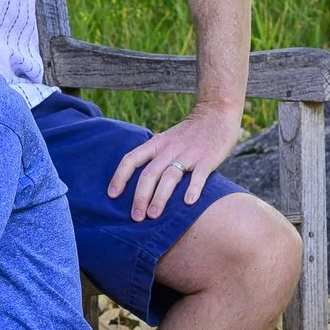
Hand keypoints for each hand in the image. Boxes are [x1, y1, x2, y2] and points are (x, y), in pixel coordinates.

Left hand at [106, 101, 244, 221]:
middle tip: (136, 217)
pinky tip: (188, 203)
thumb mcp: (167, 139)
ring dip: (160, 198)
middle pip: (149, 174)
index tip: (112, 195)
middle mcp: (169, 149)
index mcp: (156, 143)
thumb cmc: (190, 132)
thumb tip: (140, 184)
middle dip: (140, 197)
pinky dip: (193, 189)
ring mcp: (188, 154)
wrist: (217, 113)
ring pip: (169, 177)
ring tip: (153, 215)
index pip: (131, 159)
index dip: (120, 177)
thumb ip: (155, 156)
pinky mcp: (207, 159)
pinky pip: (198, 176)